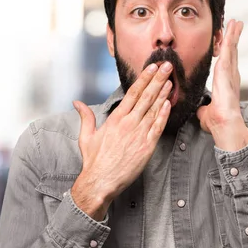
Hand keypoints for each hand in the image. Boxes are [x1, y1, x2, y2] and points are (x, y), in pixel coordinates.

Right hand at [70, 62, 172, 219]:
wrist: (100, 181)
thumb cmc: (94, 160)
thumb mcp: (86, 136)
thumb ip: (85, 117)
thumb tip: (76, 103)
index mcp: (115, 119)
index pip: (132, 93)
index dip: (144, 79)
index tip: (151, 67)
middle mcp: (128, 123)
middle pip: (146, 96)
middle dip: (158, 80)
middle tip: (167, 66)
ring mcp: (139, 134)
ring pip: (154, 109)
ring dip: (163, 93)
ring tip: (171, 80)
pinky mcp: (147, 147)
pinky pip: (158, 127)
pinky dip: (164, 114)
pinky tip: (168, 103)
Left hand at [196, 19, 247, 150]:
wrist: (224, 124)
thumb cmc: (217, 122)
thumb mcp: (206, 113)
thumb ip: (204, 109)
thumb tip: (201, 110)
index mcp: (225, 83)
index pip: (226, 63)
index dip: (227, 52)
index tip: (227, 42)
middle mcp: (230, 75)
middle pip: (231, 52)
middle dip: (233, 38)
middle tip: (236, 26)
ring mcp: (230, 72)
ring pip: (231, 48)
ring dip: (233, 34)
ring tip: (236, 22)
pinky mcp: (227, 69)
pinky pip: (228, 48)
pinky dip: (231, 37)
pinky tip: (233, 26)